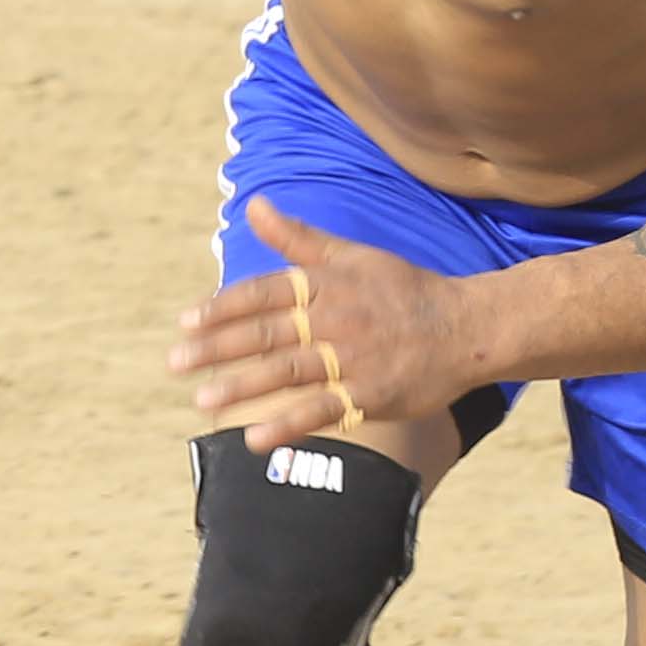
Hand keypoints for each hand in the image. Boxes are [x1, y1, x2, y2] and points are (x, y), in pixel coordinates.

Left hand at [178, 200, 481, 451]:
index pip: (265, 294)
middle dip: (217, 349)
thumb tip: (253, 205)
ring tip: (202, 399)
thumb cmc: (404, 290)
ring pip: (289, 373)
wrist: (471, 328)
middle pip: (268, 334)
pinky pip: (324, 412)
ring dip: (243, 387)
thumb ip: (298, 238)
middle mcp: (337, 320)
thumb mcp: (352, 257)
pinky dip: (289, 426)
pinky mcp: (373, 394)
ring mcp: (355, 359)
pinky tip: (254, 439)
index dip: (223, 307)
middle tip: (174, 364)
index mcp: (328, 286)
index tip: (185, 322)